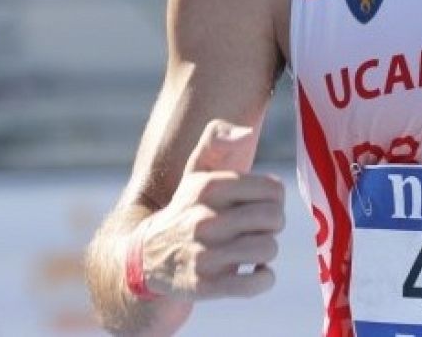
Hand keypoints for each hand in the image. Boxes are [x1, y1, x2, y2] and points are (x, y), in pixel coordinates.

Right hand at [137, 119, 285, 300]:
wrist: (147, 257)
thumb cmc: (187, 208)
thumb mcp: (195, 170)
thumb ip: (216, 139)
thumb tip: (245, 134)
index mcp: (207, 187)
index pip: (272, 188)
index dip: (274, 197)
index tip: (259, 203)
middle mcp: (203, 220)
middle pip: (274, 218)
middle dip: (273, 223)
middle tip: (258, 227)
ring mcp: (203, 255)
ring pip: (268, 249)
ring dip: (267, 251)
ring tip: (251, 248)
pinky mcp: (205, 286)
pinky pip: (257, 283)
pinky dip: (265, 278)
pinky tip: (254, 271)